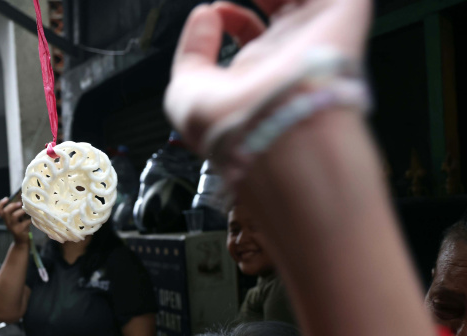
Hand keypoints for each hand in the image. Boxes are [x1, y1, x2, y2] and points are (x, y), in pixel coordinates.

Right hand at [0, 198, 30, 244]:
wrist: (22, 241)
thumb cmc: (21, 226)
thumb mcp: (17, 219)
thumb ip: (18, 211)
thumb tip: (24, 199)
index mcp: (6, 219)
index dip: (1, 203)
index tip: (7, 198)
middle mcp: (8, 223)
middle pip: (5, 212)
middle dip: (12, 206)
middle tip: (19, 203)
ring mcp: (13, 227)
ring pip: (14, 216)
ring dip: (21, 211)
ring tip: (26, 210)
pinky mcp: (19, 231)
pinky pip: (24, 223)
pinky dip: (29, 219)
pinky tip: (32, 218)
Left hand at [164, 0, 371, 153]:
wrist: (267, 130)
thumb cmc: (227, 125)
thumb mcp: (185, 91)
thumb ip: (191, 50)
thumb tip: (205, 17)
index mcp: (254, 75)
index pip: (251, 34)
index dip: (234, 16)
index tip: (216, 11)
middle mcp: (284, 57)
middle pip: (281, 10)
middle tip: (239, 0)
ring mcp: (314, 37)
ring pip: (306, 0)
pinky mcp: (342, 19)